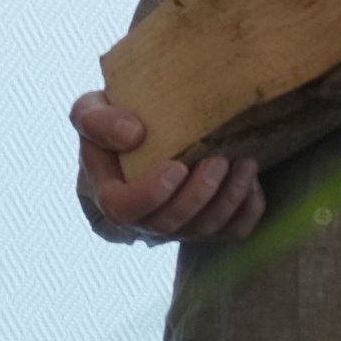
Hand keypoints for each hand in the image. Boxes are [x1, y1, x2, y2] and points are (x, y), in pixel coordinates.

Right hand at [72, 93, 264, 241]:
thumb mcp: (90, 110)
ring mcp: (177, 226)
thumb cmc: (115, 120)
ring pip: (204, 230)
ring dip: (229, 199)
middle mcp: (141, 219)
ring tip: (244, 163)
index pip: (122, 210)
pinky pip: (233, 231)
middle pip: (168, 225)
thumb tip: (134, 136)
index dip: (150, 196)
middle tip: (219, 160)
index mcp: (107, 193)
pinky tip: (249, 179)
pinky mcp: (208, 224)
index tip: (175, 167)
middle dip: (198, 196)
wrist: (143, 129)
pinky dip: (247, 209)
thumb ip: (95, 120)